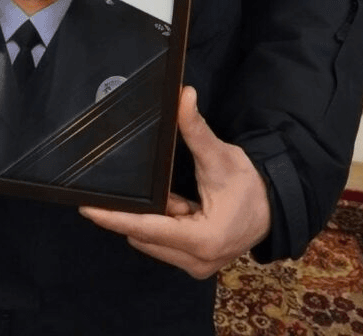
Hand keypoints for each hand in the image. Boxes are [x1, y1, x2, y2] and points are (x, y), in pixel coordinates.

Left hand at [79, 86, 270, 278]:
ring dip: (152, 216)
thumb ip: (196, 129)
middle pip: (145, 236)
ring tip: (176, 194)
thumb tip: (183, 96)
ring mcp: (196, 266)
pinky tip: (177, 203)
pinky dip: (163, 220)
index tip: (87, 209)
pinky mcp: (195, 263)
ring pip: (152, 240)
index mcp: (203, 240)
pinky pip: (163, 241)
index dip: (115, 218)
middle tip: (119, 187)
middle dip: (131, 212)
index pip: (147, 228)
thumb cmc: (249, 184)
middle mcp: (197, 261)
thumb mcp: (220, 156)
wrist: (274, 207)